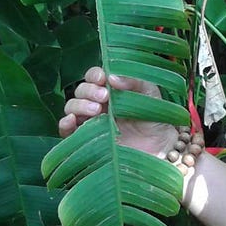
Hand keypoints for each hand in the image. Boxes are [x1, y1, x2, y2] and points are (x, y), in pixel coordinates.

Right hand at [58, 67, 178, 156]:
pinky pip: (66, 132)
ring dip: (79, 105)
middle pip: (80, 91)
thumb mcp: (150, 94)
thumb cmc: (156, 119)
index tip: (103, 79)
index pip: (94, 77)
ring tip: (97, 110)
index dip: (94, 75)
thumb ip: (134, 81)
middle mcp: (98, 105)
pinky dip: (64, 123)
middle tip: (105, 97)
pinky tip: (72, 120)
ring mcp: (91, 124)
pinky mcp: (86, 143)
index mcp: (111, 91)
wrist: (160, 149)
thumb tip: (111, 76)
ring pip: (71, 108)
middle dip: (89, 91)